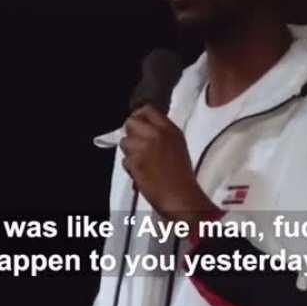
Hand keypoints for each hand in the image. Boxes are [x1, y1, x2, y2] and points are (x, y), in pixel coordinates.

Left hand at [120, 104, 217, 221]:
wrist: (180, 196)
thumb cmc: (182, 176)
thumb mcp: (177, 146)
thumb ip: (162, 135)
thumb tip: (145, 132)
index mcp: (170, 129)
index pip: (147, 110)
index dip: (139, 117)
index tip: (138, 126)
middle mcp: (156, 134)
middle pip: (130, 122)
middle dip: (130, 133)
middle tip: (136, 145)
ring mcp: (144, 147)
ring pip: (124, 141)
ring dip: (129, 152)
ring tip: (140, 162)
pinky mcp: (135, 161)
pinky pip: (125, 160)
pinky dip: (130, 168)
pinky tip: (140, 174)